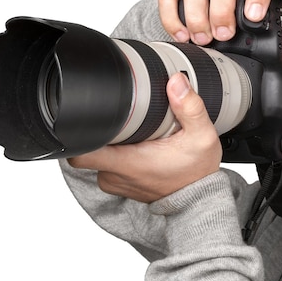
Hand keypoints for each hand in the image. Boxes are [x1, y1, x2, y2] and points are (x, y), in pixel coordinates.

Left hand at [67, 73, 221, 202]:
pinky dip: (116, 154)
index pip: (81, 151)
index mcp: (128, 163)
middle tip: (125, 121)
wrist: (199, 199)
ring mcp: (114, 182)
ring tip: (135, 134)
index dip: (79, 132)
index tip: (92, 116)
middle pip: (88, 146)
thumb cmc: (197, 171)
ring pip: (98, 153)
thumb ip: (190, 107)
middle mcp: (115, 175)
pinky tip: (136, 146)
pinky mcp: (118, 186)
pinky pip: (106, 164)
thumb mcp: (202, 136)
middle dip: (102, 130)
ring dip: (111, 142)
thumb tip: (176, 81)